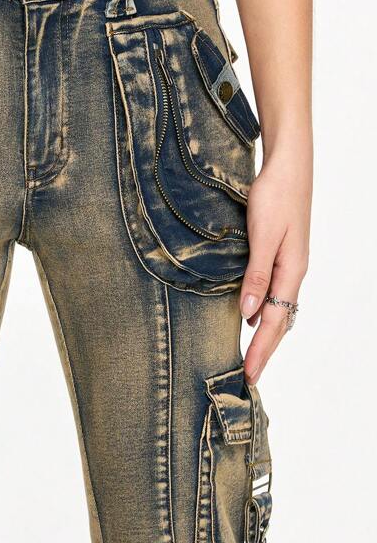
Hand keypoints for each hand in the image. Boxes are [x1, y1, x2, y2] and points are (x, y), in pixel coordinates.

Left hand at [240, 152, 310, 383]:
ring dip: (265, 334)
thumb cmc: (274, 195)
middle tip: (250, 377)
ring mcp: (288, 264)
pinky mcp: (281, 254)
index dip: (261, 350)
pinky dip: (264, 312)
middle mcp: (292, 273)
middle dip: (265, 350)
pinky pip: (274, 293)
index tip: (249, 375)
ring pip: (279, 309)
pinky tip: (252, 315)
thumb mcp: (262, 235)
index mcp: (291, 271)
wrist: (288, 165)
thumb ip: (256, 274)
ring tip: (251, 356)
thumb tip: (248, 313)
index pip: (275, 322)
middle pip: (280, 322)